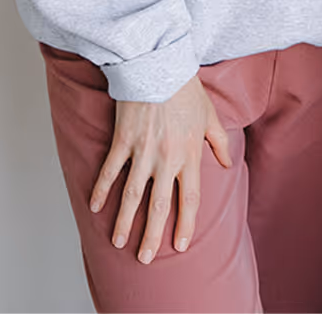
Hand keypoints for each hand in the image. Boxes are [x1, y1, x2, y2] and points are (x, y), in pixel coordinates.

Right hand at [89, 74, 231, 263]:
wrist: (159, 64)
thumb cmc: (186, 88)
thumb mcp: (210, 114)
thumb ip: (219, 142)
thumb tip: (226, 164)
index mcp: (190, 154)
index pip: (190, 199)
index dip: (185, 225)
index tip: (181, 245)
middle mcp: (167, 158)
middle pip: (159, 206)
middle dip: (151, 235)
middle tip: (145, 258)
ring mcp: (142, 151)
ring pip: (132, 195)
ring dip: (124, 221)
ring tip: (118, 242)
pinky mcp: (123, 140)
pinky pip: (109, 171)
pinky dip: (101, 190)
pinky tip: (95, 207)